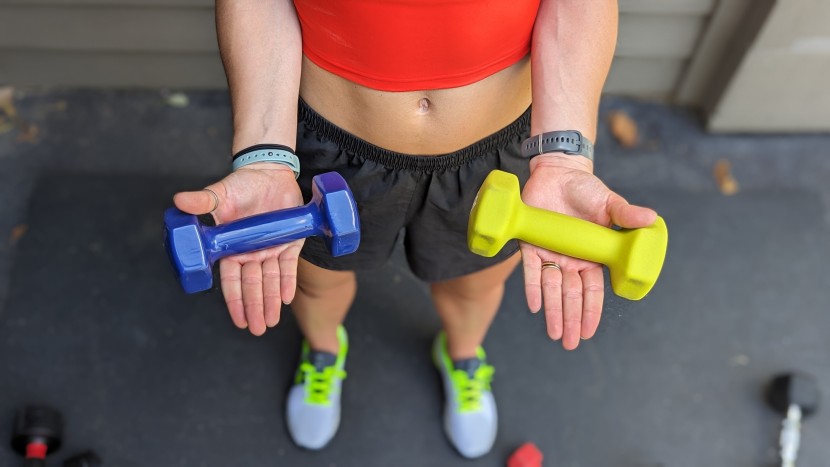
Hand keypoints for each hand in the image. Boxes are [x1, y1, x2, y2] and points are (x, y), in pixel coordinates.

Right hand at [173, 163, 302, 335]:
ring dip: (270, 302)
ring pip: (269, 281)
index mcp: (230, 247)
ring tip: (270, 322)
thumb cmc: (240, 184)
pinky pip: (287, 266)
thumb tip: (179, 201)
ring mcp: (269, 248)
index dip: (234, 301)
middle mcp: (249, 252)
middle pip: (251, 286)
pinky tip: (286, 298)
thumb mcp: (220, 193)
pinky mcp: (289, 241)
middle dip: (254, 308)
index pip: (231, 280)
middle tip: (256, 329)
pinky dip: (287, 282)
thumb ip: (203, 201)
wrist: (268, 172)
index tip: (238, 320)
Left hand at [520, 154, 656, 349]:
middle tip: (570, 343)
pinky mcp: (531, 244)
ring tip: (555, 335)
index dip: (591, 311)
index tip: (589, 331)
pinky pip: (532, 271)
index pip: (592, 290)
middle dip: (571, 320)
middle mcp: (571, 260)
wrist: (558, 173)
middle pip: (571, 296)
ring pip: (552, 289)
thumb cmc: (587, 190)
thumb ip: (627, 214)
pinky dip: (533, 289)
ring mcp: (551, 254)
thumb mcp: (609, 202)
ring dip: (553, 312)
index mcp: (592, 256)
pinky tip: (535, 307)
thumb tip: (652, 219)